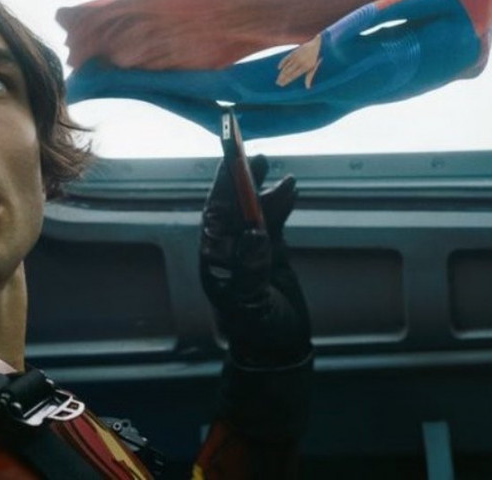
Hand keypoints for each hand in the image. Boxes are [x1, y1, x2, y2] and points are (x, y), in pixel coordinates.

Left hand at [200, 155, 310, 367]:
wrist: (278, 349)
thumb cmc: (257, 330)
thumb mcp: (250, 303)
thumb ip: (250, 270)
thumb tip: (254, 234)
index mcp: (215, 258)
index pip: (215, 213)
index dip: (223, 185)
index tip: (233, 161)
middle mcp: (229, 249)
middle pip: (232, 205)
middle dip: (241, 180)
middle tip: (256, 156)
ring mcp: (249, 249)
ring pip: (254, 211)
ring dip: (263, 191)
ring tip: (279, 173)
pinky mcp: (270, 254)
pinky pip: (273, 222)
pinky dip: (280, 206)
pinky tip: (289, 191)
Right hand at [276, 34, 321, 88]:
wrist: (315, 45)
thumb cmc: (315, 58)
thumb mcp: (313, 68)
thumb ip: (309, 77)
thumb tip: (308, 88)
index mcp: (305, 67)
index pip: (293, 76)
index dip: (287, 81)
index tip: (282, 85)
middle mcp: (299, 62)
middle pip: (288, 72)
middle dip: (282, 78)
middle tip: (277, 83)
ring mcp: (296, 57)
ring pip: (286, 66)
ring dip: (281, 73)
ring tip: (277, 78)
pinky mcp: (293, 52)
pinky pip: (286, 59)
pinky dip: (282, 63)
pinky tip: (279, 68)